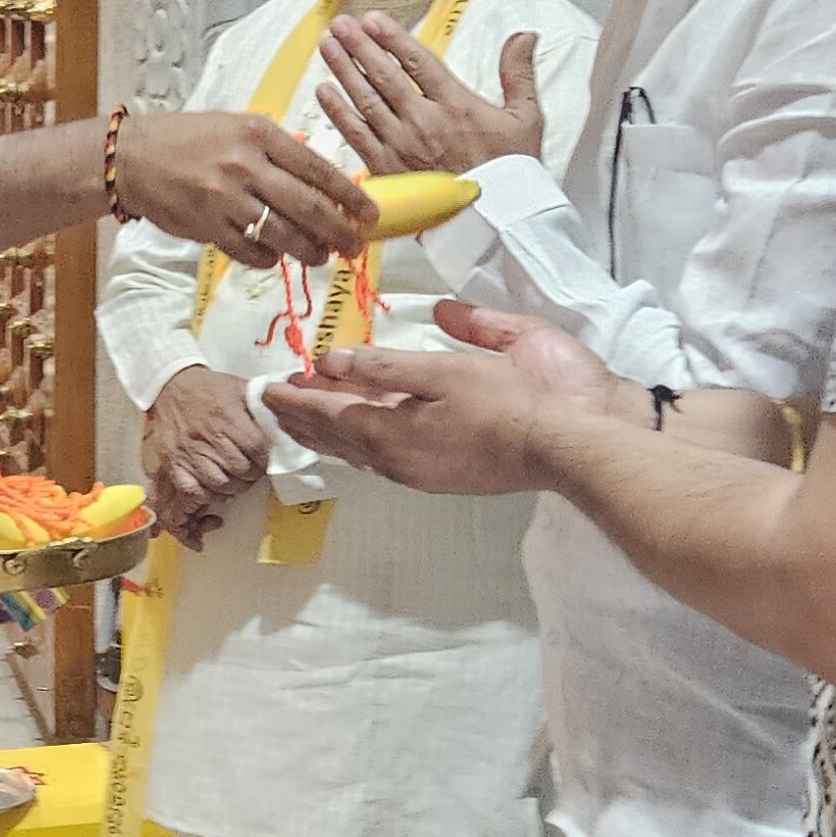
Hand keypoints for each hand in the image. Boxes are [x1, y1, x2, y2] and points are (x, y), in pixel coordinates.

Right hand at [115, 109, 373, 267]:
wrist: (132, 158)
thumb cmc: (188, 140)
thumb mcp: (237, 127)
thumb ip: (277, 151)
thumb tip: (321, 180)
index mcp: (259, 135)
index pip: (317, 169)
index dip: (350, 196)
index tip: (369, 214)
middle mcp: (244, 165)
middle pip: (307, 207)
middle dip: (338, 232)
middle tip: (354, 247)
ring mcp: (224, 199)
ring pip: (282, 234)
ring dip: (308, 251)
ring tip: (320, 257)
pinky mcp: (207, 226)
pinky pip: (250, 250)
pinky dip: (268, 258)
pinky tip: (275, 257)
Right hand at [142, 367, 271, 548]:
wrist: (171, 385)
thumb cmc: (209, 388)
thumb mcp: (240, 387)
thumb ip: (264, 404)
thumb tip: (288, 418)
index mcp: (229, 417)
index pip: (258, 449)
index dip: (266, 460)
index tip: (265, 460)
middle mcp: (210, 436)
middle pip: (241, 470)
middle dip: (251, 474)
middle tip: (251, 470)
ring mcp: (190, 452)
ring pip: (220, 484)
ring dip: (232, 486)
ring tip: (234, 478)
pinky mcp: (174, 462)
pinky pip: (193, 489)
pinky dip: (206, 492)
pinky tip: (213, 485)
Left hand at [261, 298, 629, 495]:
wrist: (566, 448)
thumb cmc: (510, 402)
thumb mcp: (443, 370)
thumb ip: (385, 367)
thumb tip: (332, 361)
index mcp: (390, 433)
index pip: (327, 413)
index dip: (297, 398)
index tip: (268, 386)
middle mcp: (396, 462)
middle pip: (335, 438)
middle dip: (304, 417)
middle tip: (277, 400)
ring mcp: (419, 473)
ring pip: (357, 451)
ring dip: (329, 431)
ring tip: (308, 416)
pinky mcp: (442, 476)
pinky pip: (381, 459)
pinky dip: (359, 441)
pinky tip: (363, 434)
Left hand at [315, 13, 546, 175]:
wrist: (495, 221)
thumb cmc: (509, 173)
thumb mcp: (526, 119)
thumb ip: (519, 73)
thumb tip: (525, 35)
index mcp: (456, 105)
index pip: (417, 61)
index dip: (392, 38)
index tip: (373, 20)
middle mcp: (424, 121)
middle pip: (385, 75)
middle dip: (360, 46)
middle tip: (341, 25)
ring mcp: (401, 146)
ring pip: (366, 100)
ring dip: (344, 70)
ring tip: (328, 46)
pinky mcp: (387, 169)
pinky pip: (356, 135)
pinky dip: (338, 112)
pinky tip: (323, 91)